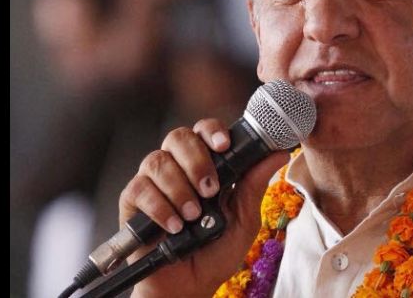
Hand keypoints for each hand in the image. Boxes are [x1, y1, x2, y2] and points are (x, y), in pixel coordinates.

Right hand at [118, 119, 288, 297]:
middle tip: (210, 190)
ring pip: (158, 160)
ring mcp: (154, 182)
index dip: (212, 131)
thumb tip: (279, 153)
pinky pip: (139, 188)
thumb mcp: (244, 219)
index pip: (204, 131)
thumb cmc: (216, 252)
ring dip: (179, 187)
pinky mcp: (133, 202)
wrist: (189, 287)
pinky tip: (174, 226)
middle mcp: (178, 167)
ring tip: (193, 215)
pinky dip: (159, 207)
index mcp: (206, 164)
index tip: (224, 145)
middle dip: (197, 160)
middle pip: (179, 137)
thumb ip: (254, 184)